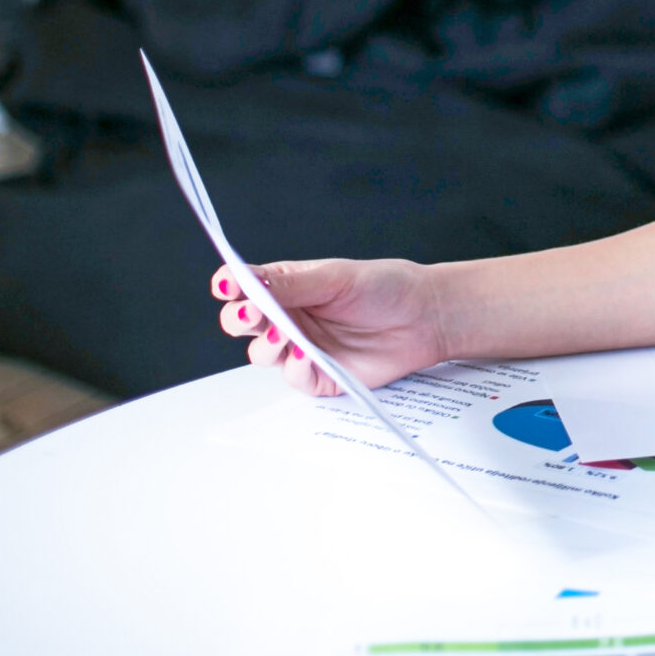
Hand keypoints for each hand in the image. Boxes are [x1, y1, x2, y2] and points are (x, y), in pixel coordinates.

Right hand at [210, 259, 446, 397]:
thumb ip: (291, 284)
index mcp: (287, 286)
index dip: (228, 286)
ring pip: (261, 353)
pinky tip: (307, 355)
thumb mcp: (337, 278)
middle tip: (252, 315)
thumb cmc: (386, 287)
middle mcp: (288, 317)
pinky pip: (293, 377)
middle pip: (241, 323)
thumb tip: (245, 281)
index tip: (227, 287)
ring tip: (284, 334)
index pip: (243, 286)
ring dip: (266, 345)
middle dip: (238, 320)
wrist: (427, 317)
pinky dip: (295, 367)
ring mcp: (300, 347)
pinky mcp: (319, 375)